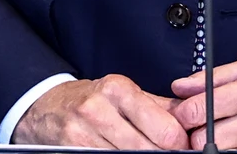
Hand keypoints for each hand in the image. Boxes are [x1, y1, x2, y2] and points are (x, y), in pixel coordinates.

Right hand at [13, 75, 190, 148]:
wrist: (47, 108)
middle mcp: (99, 110)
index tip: (182, 146)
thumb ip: (158, 107)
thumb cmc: (90, 99)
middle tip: (166, 152)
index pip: (164, 129)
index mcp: (117, 90)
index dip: (179, 143)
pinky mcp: (75, 152)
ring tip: (143, 152)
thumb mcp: (124, 93)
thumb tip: (189, 120)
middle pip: (148, 150)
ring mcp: (83, 134)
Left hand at [169, 55, 236, 149]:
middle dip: (196, 135)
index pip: (204, 108)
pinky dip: (233, 151)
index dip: (185, 114)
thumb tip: (180, 87)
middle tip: (195, 129)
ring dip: (213, 146)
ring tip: (216, 133)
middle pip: (209, 138)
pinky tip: (235, 141)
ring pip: (224, 152)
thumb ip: (215, 76)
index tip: (182, 114)